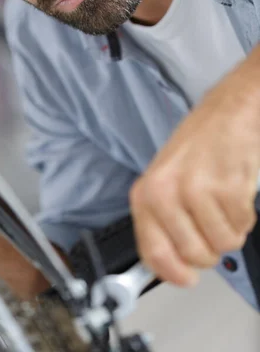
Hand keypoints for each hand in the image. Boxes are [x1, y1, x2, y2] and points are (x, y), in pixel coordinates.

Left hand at [129, 54, 259, 287]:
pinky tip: (235, 190)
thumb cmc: (198, 144)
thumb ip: (164, 221)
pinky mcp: (226, 188)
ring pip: (222, 245)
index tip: (185, 279)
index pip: (152, 251)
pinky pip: (242, 226)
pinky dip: (244, 215)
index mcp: (146, 194)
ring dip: (230, 228)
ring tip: (223, 199)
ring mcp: (195, 190)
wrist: (228, 112)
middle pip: (194, 256)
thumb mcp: (166, 180)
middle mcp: (165, 193)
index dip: (172, 273)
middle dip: (210, 247)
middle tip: (211, 220)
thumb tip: (169, 264)